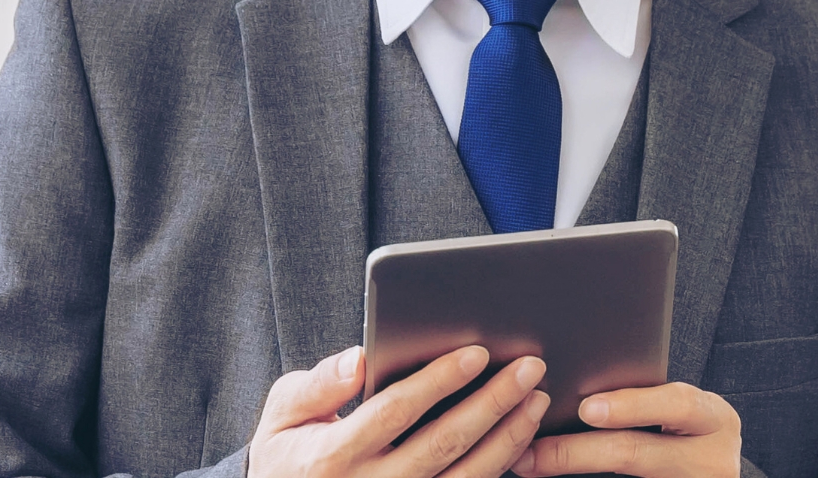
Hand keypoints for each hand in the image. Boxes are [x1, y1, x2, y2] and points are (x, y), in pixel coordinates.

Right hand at [248, 343, 550, 477]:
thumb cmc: (286, 453)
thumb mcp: (282, 413)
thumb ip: (318, 384)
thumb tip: (359, 358)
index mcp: (332, 456)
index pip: (397, 410)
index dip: (439, 380)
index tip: (478, 352)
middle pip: (444, 442)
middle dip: (492, 402)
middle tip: (529, 367)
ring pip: (465, 477)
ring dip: (508, 437)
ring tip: (535, 399)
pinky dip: (499, 472)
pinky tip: (521, 443)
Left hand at [511, 382, 739, 476]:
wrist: (710, 469)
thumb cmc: (686, 424)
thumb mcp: (681, 407)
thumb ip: (644, 392)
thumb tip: (572, 376)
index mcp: (715, 419)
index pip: (677, 403)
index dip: (630, 405)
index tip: (586, 408)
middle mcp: (714, 460)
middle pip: (639, 454)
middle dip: (579, 451)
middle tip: (535, 450)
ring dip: (572, 471)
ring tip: (531, 464)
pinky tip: (551, 475)